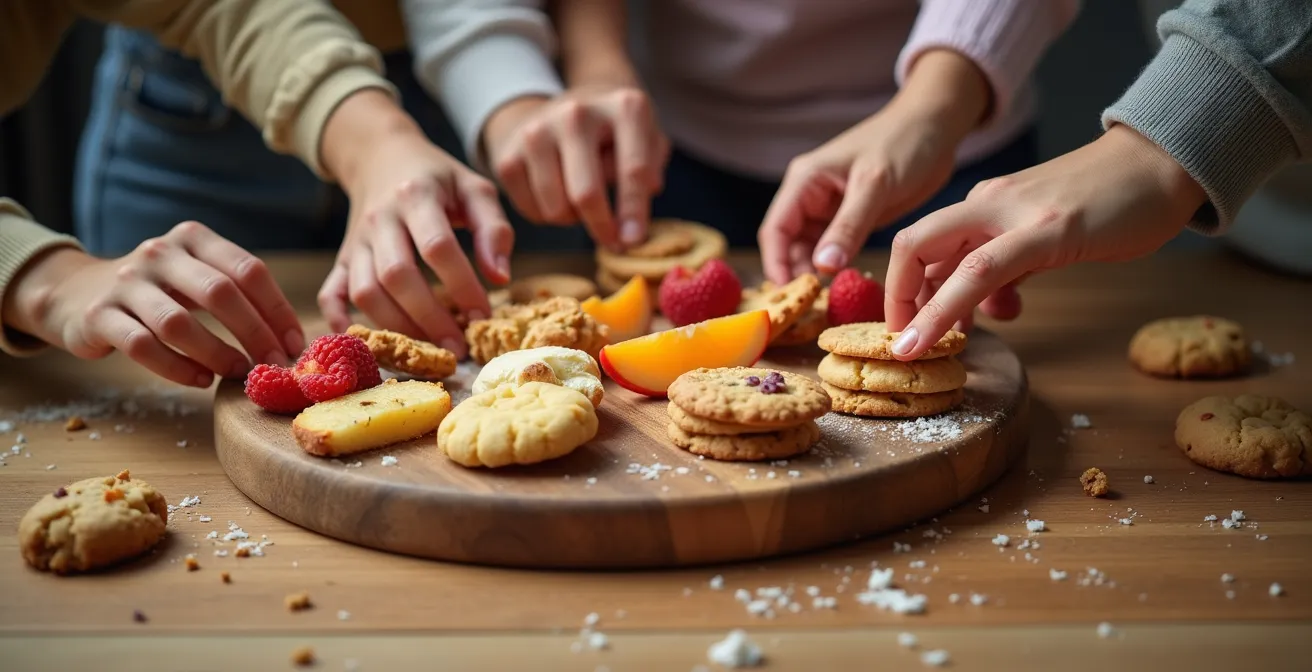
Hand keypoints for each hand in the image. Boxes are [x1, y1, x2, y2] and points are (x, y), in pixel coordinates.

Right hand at [2, 222, 302, 386]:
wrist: (78, 294)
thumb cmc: (159, 292)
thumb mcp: (197, 277)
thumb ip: (238, 295)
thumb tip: (290, 341)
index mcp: (194, 238)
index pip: (248, 270)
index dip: (277, 310)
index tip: (296, 344)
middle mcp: (160, 252)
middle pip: (220, 293)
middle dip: (255, 333)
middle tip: (274, 365)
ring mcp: (127, 282)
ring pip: (179, 323)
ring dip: (217, 354)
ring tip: (239, 374)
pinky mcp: (100, 315)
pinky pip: (144, 347)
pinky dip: (178, 369)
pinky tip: (201, 381)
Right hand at [317, 91, 513, 358]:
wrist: (382, 155)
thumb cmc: (439, 178)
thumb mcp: (475, 189)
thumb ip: (494, 230)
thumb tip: (500, 278)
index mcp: (416, 195)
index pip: (437, 246)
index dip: (462, 285)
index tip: (483, 315)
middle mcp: (380, 219)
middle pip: (397, 275)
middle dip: (429, 318)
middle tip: (458, 348)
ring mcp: (355, 240)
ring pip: (365, 290)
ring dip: (397, 326)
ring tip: (429, 350)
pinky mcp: (342, 257)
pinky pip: (330, 292)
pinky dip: (342, 320)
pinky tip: (368, 341)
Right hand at [482, 83, 668, 250]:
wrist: (563, 110)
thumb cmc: (616, 135)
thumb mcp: (648, 141)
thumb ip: (651, 174)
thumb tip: (633, 221)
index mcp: (624, 107)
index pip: (633, 170)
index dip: (634, 212)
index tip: (634, 242)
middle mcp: (577, 113)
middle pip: (586, 194)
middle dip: (602, 228)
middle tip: (613, 242)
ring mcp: (537, 131)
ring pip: (556, 208)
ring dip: (573, 220)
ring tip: (583, 202)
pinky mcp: (509, 155)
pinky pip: (531, 211)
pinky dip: (547, 216)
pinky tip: (558, 196)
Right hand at [758, 50, 990, 285]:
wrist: (936, 126)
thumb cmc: (904, 143)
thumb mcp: (875, 185)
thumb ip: (848, 226)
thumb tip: (822, 267)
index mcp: (805, 181)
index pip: (775, 229)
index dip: (776, 264)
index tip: (789, 295)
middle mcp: (811, 196)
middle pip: (788, 244)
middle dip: (796, 274)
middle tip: (810, 308)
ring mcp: (831, 209)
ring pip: (810, 250)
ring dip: (816, 275)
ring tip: (827, 303)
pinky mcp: (852, 219)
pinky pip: (835, 249)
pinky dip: (837, 268)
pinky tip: (846, 286)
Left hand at [883, 123, 1208, 359]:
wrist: (1164, 162)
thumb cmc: (1109, 202)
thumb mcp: (1042, 237)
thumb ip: (1008, 269)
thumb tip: (984, 309)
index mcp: (983, 206)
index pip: (920, 244)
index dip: (902, 288)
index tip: (906, 327)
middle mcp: (987, 204)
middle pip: (910, 245)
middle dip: (894, 298)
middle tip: (900, 342)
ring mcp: (1015, 214)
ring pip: (940, 261)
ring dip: (919, 312)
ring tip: (914, 349)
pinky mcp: (1048, 230)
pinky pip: (984, 271)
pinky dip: (955, 306)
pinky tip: (961, 335)